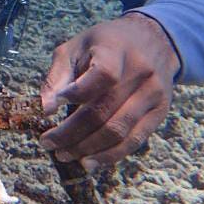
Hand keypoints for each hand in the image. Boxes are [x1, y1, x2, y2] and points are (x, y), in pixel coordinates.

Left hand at [38, 13, 180, 171]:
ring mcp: (154, 94)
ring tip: (63, 155)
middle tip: (47, 143)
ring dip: (87, 149)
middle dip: (71, 133)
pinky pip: (134, 140)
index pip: (102, 75)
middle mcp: (140, 72)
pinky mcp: (160, 113)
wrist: (154, 41)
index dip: (75, 94)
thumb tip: (44, 109)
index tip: (49, 109)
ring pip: (118, 131)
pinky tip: (88, 161)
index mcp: (116, 49)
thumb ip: (58, 76)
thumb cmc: (105, 45)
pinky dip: (109, 155)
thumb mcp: (76, 47)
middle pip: (104, 111)